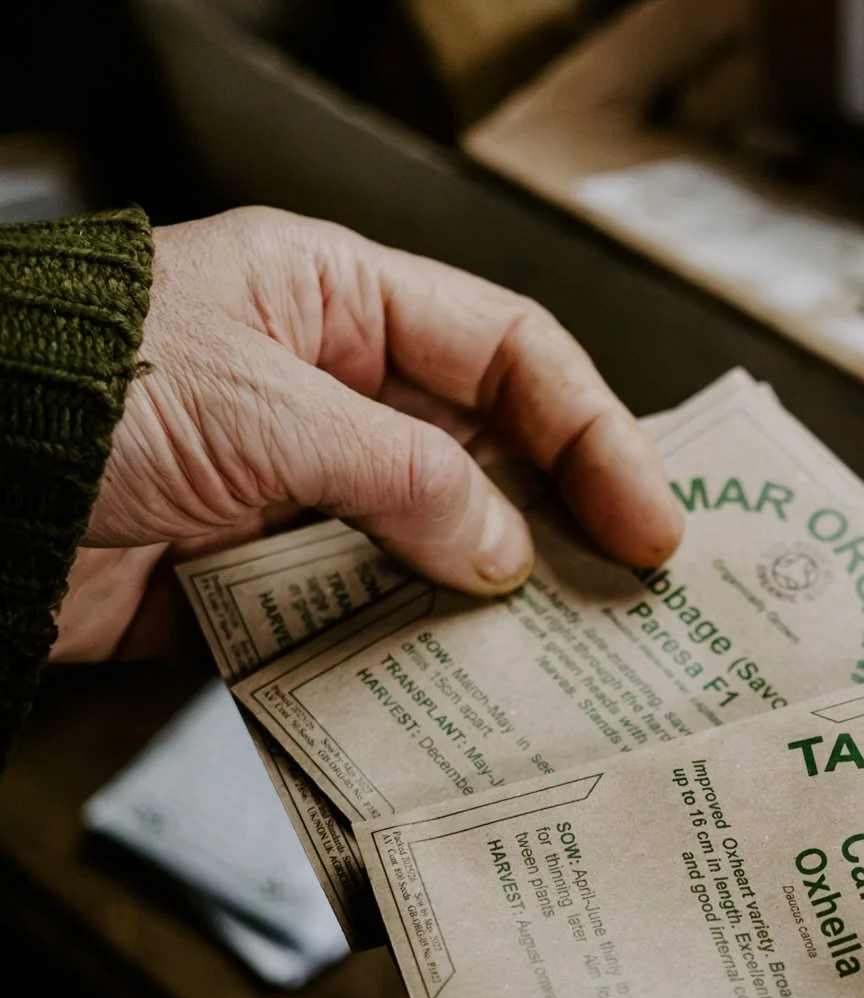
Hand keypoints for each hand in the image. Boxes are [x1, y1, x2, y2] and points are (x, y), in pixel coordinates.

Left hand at [52, 206, 681, 660]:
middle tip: (632, 603)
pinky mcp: (255, 580)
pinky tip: (457, 696)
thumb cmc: (81, 390)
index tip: (648, 522)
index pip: (508, 353)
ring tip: (565, 666)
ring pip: (434, 549)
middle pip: (486, 457)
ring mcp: (296, 489)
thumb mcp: (264, 412)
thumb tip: (502, 551)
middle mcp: (328, 391)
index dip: (593, 431)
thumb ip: (401, 477)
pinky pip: (360, 620)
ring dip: (489, 609)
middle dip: (560, 528)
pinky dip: (405, 659)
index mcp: (336, 301)